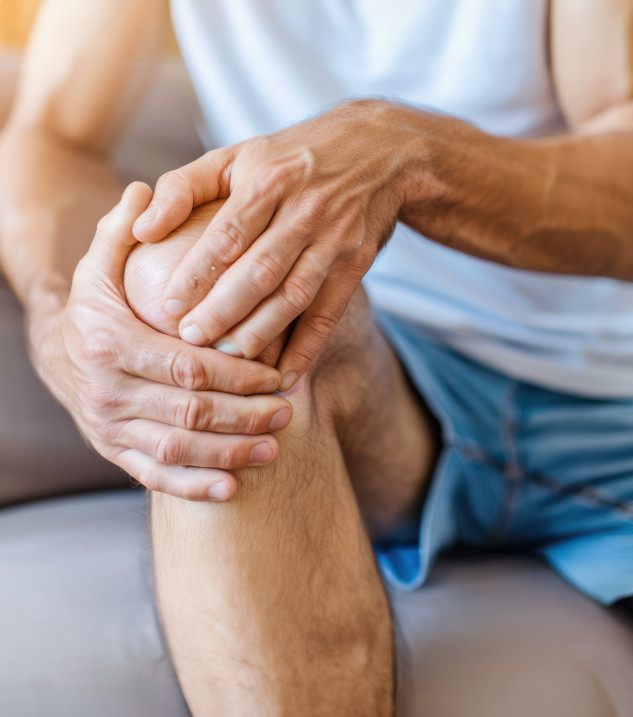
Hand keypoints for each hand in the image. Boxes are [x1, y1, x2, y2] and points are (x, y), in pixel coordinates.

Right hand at [30, 183, 292, 500]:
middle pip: (188, 412)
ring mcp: (109, 427)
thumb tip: (145, 193)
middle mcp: (107, 392)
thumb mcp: (102, 265)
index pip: (185, 366)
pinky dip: (194, 487)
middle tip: (287, 412)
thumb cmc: (100, 304)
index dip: (234, 376)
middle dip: (243, 416)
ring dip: (229, 453)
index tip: (276, 374)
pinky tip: (234, 489)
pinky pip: (155, 476)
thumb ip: (123, 232)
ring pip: (176, 448)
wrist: (59, 353)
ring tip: (274, 448)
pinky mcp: (114, 453)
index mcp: (110, 344)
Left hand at [131, 100, 411, 390]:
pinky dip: (307, 348)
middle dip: (224, 310)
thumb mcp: (235, 156)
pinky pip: (329, 313)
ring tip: (227, 360)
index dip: (198, 272)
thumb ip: (181, 188)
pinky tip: (282, 375)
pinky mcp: (358, 264)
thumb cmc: (289, 157)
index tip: (167, 306)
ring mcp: (336, 240)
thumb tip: (139, 230)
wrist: (380, 152)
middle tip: (189, 340)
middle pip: (261, 270)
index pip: (229, 233)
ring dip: (261, 333)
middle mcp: (306, 210)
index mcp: (269, 178)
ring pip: (295, 296)